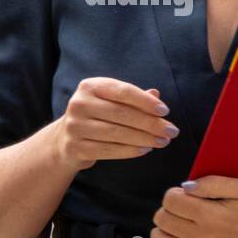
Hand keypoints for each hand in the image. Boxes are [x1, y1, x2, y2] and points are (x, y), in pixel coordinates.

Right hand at [56, 79, 178, 171]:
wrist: (65, 140)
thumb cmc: (96, 116)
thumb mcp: (111, 101)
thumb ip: (132, 98)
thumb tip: (156, 95)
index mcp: (90, 86)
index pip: (123, 91)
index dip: (146, 101)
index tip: (165, 111)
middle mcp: (79, 103)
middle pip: (123, 114)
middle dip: (151, 124)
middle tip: (172, 131)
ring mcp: (75, 126)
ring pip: (118, 133)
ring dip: (145, 139)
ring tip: (163, 142)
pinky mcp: (76, 147)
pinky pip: (109, 150)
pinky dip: (131, 151)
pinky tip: (146, 149)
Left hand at [146, 175, 237, 237]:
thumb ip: (213, 183)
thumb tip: (186, 187)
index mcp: (211, 215)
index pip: (171, 201)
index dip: (174, 193)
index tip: (187, 193)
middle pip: (163, 220)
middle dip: (168, 208)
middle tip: (185, 206)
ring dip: (161, 230)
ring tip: (175, 223)